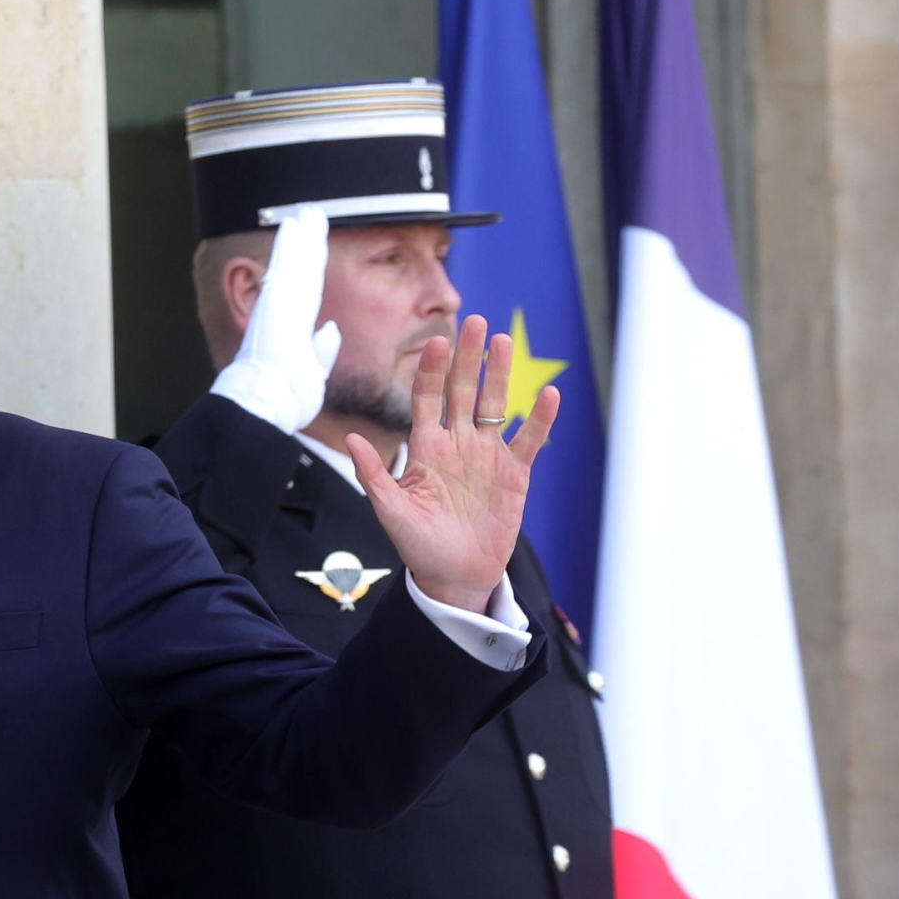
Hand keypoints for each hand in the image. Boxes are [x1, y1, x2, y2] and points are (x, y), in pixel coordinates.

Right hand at [214, 207, 342, 428]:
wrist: (266, 405)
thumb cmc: (284, 399)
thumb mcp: (312, 375)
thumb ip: (321, 351)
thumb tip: (331, 328)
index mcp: (293, 331)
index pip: (309, 292)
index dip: (312, 267)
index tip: (315, 246)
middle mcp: (284, 314)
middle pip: (302, 270)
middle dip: (307, 242)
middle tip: (311, 215)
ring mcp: (279, 306)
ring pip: (295, 263)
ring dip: (300, 236)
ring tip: (307, 212)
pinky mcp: (276, 302)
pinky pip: (286, 266)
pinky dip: (289, 245)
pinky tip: (293, 224)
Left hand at [349, 316, 559, 612]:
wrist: (454, 575)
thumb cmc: (418, 545)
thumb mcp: (391, 511)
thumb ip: (373, 474)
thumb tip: (351, 437)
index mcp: (425, 448)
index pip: (428, 399)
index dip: (433, 371)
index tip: (437, 343)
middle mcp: (457, 443)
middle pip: (463, 391)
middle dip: (468, 358)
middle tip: (475, 322)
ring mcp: (487, 455)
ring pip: (495, 405)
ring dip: (500, 375)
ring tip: (504, 343)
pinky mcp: (515, 473)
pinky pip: (529, 440)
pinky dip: (539, 419)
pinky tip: (547, 393)